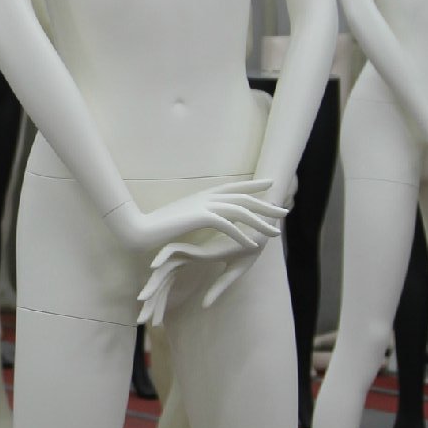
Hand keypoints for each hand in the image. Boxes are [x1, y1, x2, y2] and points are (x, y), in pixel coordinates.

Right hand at [114, 178, 288, 256]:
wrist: (142, 227)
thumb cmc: (160, 224)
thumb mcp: (183, 215)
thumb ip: (198, 212)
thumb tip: (208, 214)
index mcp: (203, 194)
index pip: (235, 186)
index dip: (254, 184)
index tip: (271, 183)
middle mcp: (207, 196)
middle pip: (244, 197)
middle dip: (266, 205)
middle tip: (284, 211)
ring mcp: (203, 205)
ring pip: (240, 211)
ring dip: (260, 222)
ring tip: (275, 232)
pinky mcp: (200, 217)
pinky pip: (228, 225)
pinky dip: (241, 235)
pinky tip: (253, 244)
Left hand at [137, 236, 256, 326]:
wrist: (262, 233)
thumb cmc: (249, 248)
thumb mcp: (233, 274)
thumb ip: (218, 288)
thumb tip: (204, 306)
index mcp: (195, 264)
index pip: (171, 285)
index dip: (161, 303)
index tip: (156, 321)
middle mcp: (189, 257)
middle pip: (163, 280)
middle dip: (152, 301)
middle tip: (141, 320)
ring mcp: (192, 252)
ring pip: (164, 269)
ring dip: (152, 285)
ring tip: (142, 302)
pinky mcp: (199, 247)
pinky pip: (175, 250)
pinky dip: (162, 258)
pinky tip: (153, 269)